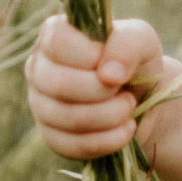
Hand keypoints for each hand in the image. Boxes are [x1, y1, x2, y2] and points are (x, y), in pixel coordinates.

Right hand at [25, 14, 164, 159]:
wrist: (143, 98)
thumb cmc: (134, 60)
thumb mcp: (141, 39)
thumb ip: (127, 44)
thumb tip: (108, 75)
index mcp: (54, 34)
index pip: (57, 43)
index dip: (91, 56)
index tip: (113, 63)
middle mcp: (39, 67)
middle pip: (60, 84)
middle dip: (103, 92)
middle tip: (125, 92)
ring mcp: (40, 104)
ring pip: (68, 118)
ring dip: (110, 116)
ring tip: (128, 108)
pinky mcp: (51, 136)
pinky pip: (73, 146)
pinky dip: (108, 140)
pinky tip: (125, 129)